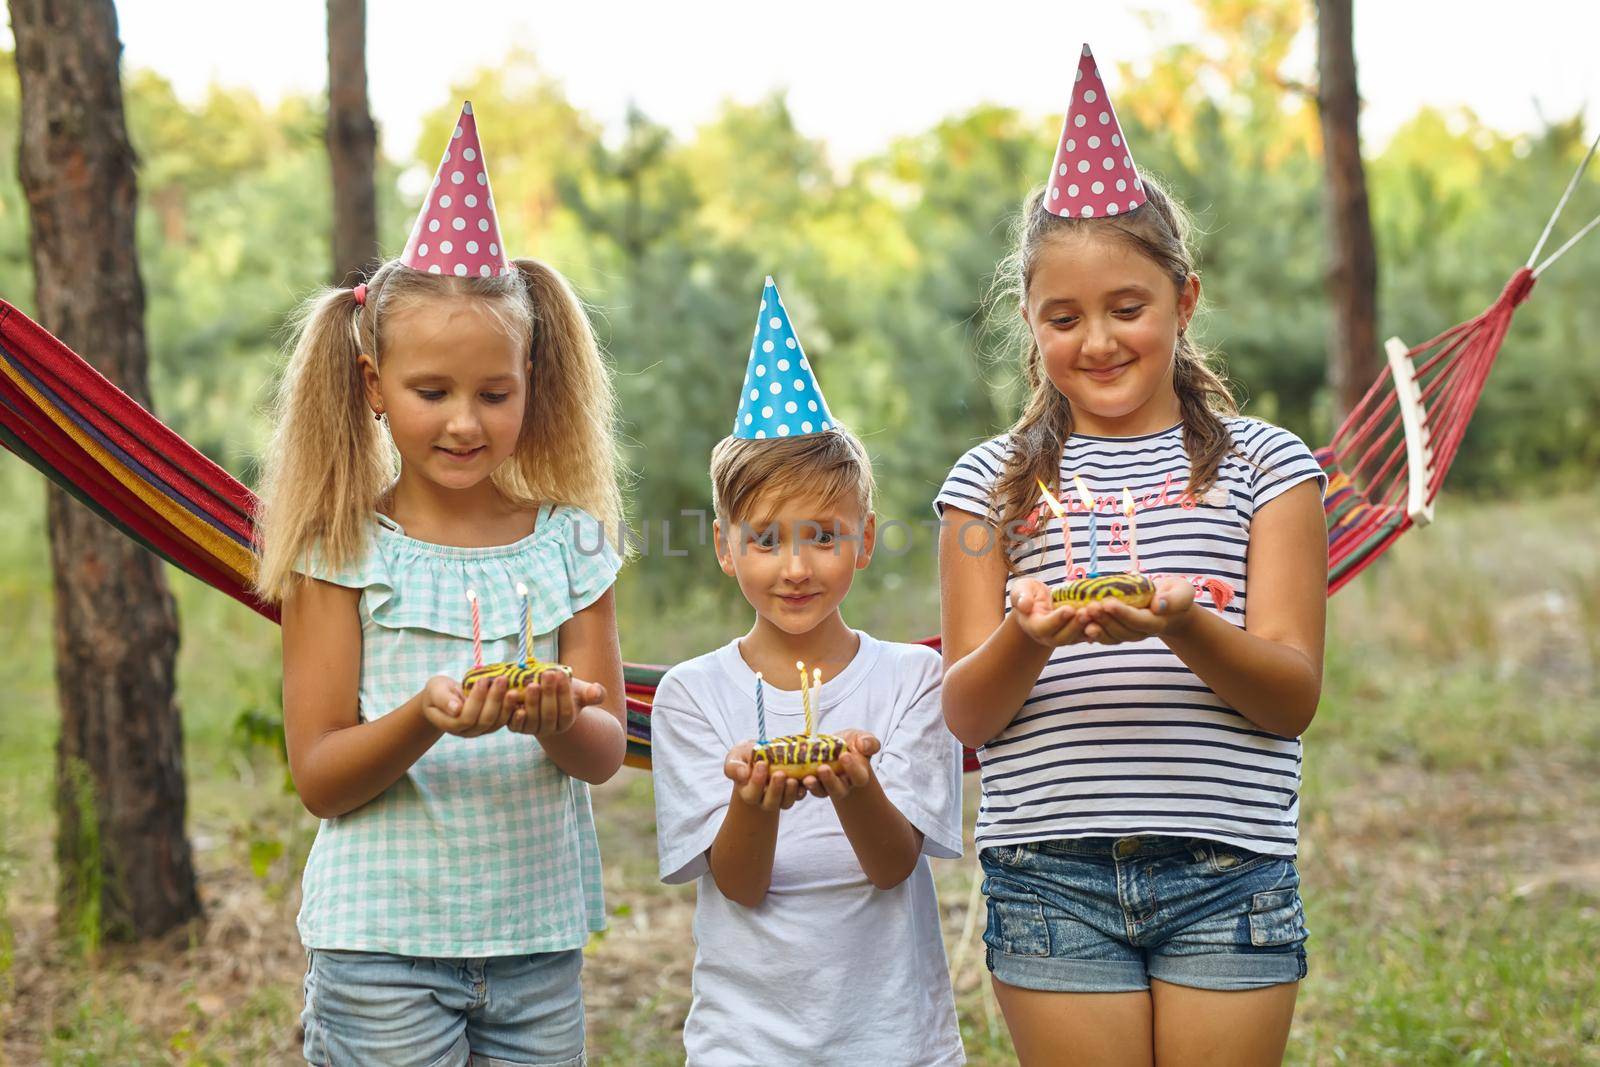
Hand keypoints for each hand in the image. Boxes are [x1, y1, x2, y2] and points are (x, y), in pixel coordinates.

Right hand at [420, 673, 514, 736]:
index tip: (482, 680)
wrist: (445, 697)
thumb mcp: (435, 690)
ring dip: (506, 704)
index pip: (466, 717)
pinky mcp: (491, 725)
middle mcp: (466, 731)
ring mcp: (480, 730)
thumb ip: (443, 699)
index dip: (476, 700)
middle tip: (502, 679)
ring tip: (513, 687)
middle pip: (484, 720)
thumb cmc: (438, 691)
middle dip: (494, 699)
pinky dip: (512, 709)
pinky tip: (519, 695)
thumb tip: (456, 709)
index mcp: (450, 724)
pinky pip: (504, 720)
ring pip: (497, 722)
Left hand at [509, 670, 605, 737]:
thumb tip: (597, 691)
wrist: (541, 698)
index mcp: (566, 722)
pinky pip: (514, 723)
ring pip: (532, 718)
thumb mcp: (579, 691)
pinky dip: (513, 712)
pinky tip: (513, 696)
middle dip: (549, 693)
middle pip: (549, 714)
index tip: (562, 674)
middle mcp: (549, 729)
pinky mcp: (516, 726)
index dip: (564, 693)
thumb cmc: (562, 691)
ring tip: (532, 684)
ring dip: (531, 701)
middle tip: (548, 674)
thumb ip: (592, 693)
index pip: (567, 711)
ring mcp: (532, 729)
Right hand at [724, 740, 804, 811]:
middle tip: (779, 774)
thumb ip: (734, 766)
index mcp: (748, 792)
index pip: (751, 794)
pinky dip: (802, 790)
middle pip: (769, 803)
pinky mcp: (793, 793)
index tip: (761, 764)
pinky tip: (804, 780)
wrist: (762, 755)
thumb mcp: (735, 757)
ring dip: (790, 792)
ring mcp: (780, 797)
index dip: (756, 782)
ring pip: (785, 802)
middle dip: (775, 790)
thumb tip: (743, 774)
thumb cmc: (746, 756)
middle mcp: (763, 799)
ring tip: (792, 779)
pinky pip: (798, 796)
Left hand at [802, 729, 879, 800]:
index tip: (844, 756)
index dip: (852, 769)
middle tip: (823, 768)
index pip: (858, 777)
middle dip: (830, 781)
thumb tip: (864, 746)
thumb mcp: (863, 738)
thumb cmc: (852, 744)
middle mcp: (844, 784)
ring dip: (814, 786)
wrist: (836, 748)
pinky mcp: (813, 784)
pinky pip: (806, 789)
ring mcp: (827, 786)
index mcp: (859, 775)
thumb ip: (869, 742)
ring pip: (822, 792)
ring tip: (807, 778)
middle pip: (839, 789)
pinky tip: (794, 777)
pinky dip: (800, 785)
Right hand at [1009, 578, 1090, 647]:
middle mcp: (1047, 636)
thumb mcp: (1021, 589)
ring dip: (1086, 627)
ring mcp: (1062, 638)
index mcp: (1032, 626)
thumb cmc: (1029, 593)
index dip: (1056, 620)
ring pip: (1075, 638)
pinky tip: (1103, 618)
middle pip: (1061, 638)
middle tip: (1085, 612)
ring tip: (1095, 613)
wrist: (1039, 602)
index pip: (1043, 627)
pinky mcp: (1075, 635)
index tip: (1068, 609)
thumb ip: (1020, 596)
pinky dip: (1095, 628)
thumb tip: (1025, 605)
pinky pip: (1085, 636)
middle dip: (1074, 626)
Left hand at [1078, 577, 1196, 643]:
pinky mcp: (1117, 632)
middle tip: (1090, 606)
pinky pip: (1103, 636)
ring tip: (1081, 614)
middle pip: (1121, 631)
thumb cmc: (1174, 594)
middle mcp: (1141, 633)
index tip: (1108, 602)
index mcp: (1157, 622)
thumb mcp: (1182, 592)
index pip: (1139, 621)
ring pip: (1110, 636)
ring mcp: (1128, 634)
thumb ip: (1174, 599)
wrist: (1167, 605)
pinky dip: (1090, 630)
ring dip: (1095, 626)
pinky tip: (1078, 622)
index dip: (1123, 614)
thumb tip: (1158, 605)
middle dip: (1105, 620)